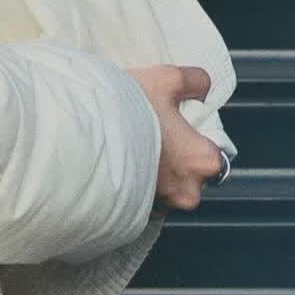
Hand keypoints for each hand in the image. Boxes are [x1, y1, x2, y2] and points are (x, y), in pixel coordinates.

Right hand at [123, 62, 227, 213]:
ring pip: (166, 188)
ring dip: (155, 173)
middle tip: (152, 134)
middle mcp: (187, 191)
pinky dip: (136, 186)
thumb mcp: (167, 79)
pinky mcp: (135, 215)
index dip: (194, 136)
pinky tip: (122, 164)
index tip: (175, 126)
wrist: (80, 137)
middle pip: (190, 172)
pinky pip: (143, 200)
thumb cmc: (128, 111)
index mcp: (204, 161)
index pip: (213, 150)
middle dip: (175, 158)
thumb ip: (194, 81)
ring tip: (133, 147)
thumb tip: (201, 88)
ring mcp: (161, 207)